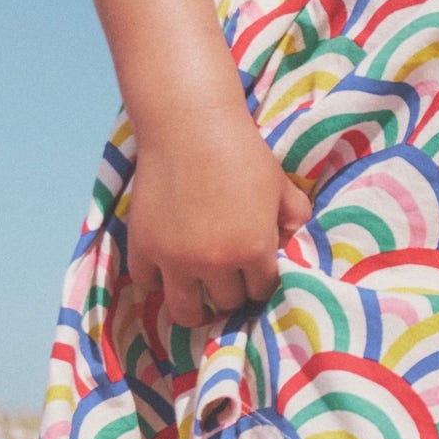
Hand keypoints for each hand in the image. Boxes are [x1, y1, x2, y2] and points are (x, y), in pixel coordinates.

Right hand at [123, 104, 311, 330]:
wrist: (189, 127)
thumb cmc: (242, 153)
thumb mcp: (281, 186)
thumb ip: (295, 218)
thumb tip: (294, 241)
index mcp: (254, 251)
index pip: (262, 290)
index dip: (261, 282)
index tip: (255, 275)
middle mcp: (215, 263)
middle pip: (227, 302)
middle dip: (231, 292)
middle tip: (228, 281)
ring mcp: (175, 259)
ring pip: (186, 311)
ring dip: (196, 307)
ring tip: (198, 298)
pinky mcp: (142, 247)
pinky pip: (148, 284)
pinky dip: (158, 280)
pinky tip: (167, 269)